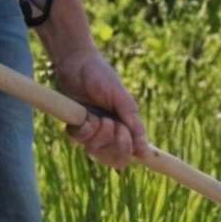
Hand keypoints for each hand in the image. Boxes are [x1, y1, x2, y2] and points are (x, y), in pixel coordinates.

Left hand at [52, 49, 147, 169]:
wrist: (77, 62)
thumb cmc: (102, 76)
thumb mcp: (122, 99)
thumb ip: (133, 123)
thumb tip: (145, 151)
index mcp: (125, 127)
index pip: (130, 154)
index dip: (129, 152)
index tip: (130, 140)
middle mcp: (109, 132)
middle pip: (114, 158)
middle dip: (116, 145)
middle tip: (115, 125)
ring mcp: (92, 131)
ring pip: (96, 152)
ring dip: (100, 136)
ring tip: (100, 118)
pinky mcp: (75, 126)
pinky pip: (79, 140)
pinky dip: (84, 131)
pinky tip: (86, 117)